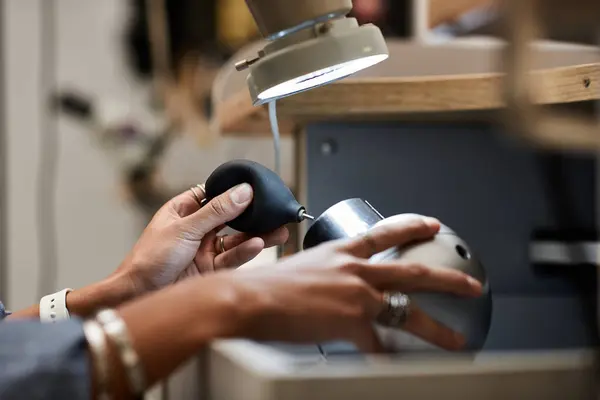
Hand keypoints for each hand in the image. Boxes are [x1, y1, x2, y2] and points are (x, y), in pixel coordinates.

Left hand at [117, 183, 288, 292]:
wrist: (138, 295)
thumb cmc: (149, 259)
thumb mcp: (185, 229)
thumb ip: (216, 211)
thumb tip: (242, 191)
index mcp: (183, 211)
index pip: (214, 195)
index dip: (235, 192)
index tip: (258, 189)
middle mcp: (196, 229)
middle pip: (231, 218)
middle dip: (253, 217)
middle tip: (276, 213)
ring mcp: (204, 250)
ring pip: (236, 239)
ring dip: (256, 236)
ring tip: (278, 232)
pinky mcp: (210, 270)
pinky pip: (232, 258)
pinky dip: (246, 252)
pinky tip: (257, 245)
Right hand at [224, 215, 481, 352]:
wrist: (251, 299)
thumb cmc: (266, 284)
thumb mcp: (300, 266)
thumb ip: (323, 272)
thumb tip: (329, 284)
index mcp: (341, 251)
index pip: (384, 233)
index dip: (411, 227)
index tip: (430, 224)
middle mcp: (354, 269)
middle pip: (411, 271)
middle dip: (446, 278)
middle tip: (469, 283)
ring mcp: (357, 295)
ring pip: (408, 311)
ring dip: (436, 327)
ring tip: (455, 338)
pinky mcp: (352, 322)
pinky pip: (378, 346)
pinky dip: (386, 359)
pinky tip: (395, 366)